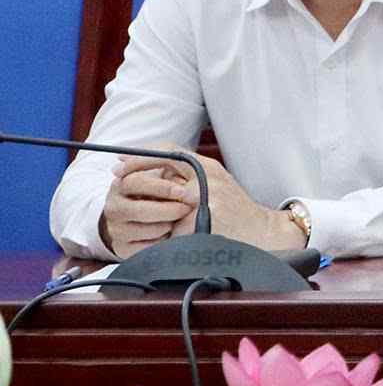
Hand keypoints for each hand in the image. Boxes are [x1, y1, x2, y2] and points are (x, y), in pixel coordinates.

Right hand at [99, 158, 197, 257]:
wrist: (164, 218)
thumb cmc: (168, 190)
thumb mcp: (170, 169)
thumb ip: (161, 155)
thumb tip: (127, 156)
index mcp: (123, 183)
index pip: (135, 182)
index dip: (161, 188)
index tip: (182, 192)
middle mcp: (115, 206)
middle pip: (138, 209)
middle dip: (167, 210)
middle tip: (186, 209)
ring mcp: (117, 229)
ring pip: (144, 229)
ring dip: (167, 225)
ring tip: (176, 220)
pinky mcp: (123, 248)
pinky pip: (144, 248)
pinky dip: (161, 242)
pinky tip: (167, 235)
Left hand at [102, 153, 301, 255]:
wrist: (262, 232)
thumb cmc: (237, 208)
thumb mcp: (217, 182)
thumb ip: (191, 175)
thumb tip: (157, 171)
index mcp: (208, 169)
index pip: (170, 153)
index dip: (143, 155)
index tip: (122, 159)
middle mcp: (205, 182)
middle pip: (160, 172)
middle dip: (135, 171)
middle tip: (117, 176)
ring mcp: (203, 203)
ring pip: (160, 202)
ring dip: (144, 203)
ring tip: (129, 205)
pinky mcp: (200, 226)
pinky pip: (169, 229)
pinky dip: (157, 232)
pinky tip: (147, 232)